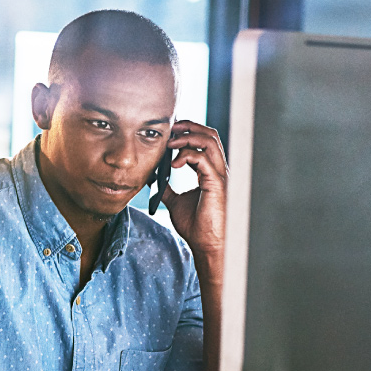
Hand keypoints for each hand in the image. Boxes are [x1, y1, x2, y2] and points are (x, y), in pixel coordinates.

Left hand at [158, 120, 228, 255]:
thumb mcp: (175, 202)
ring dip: (187, 137)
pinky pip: (203, 158)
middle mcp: (217, 170)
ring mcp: (219, 175)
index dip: (187, 132)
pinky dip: (186, 155)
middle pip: (210, 134)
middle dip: (189, 126)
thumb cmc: (196, 226)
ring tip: (170, 143)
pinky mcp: (216, 183)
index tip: (168, 133)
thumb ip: (166, 188)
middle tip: (169, 129)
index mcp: (210, 172)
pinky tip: (174, 163)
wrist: (206, 244)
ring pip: (209, 140)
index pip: (203, 141)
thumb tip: (152, 178)